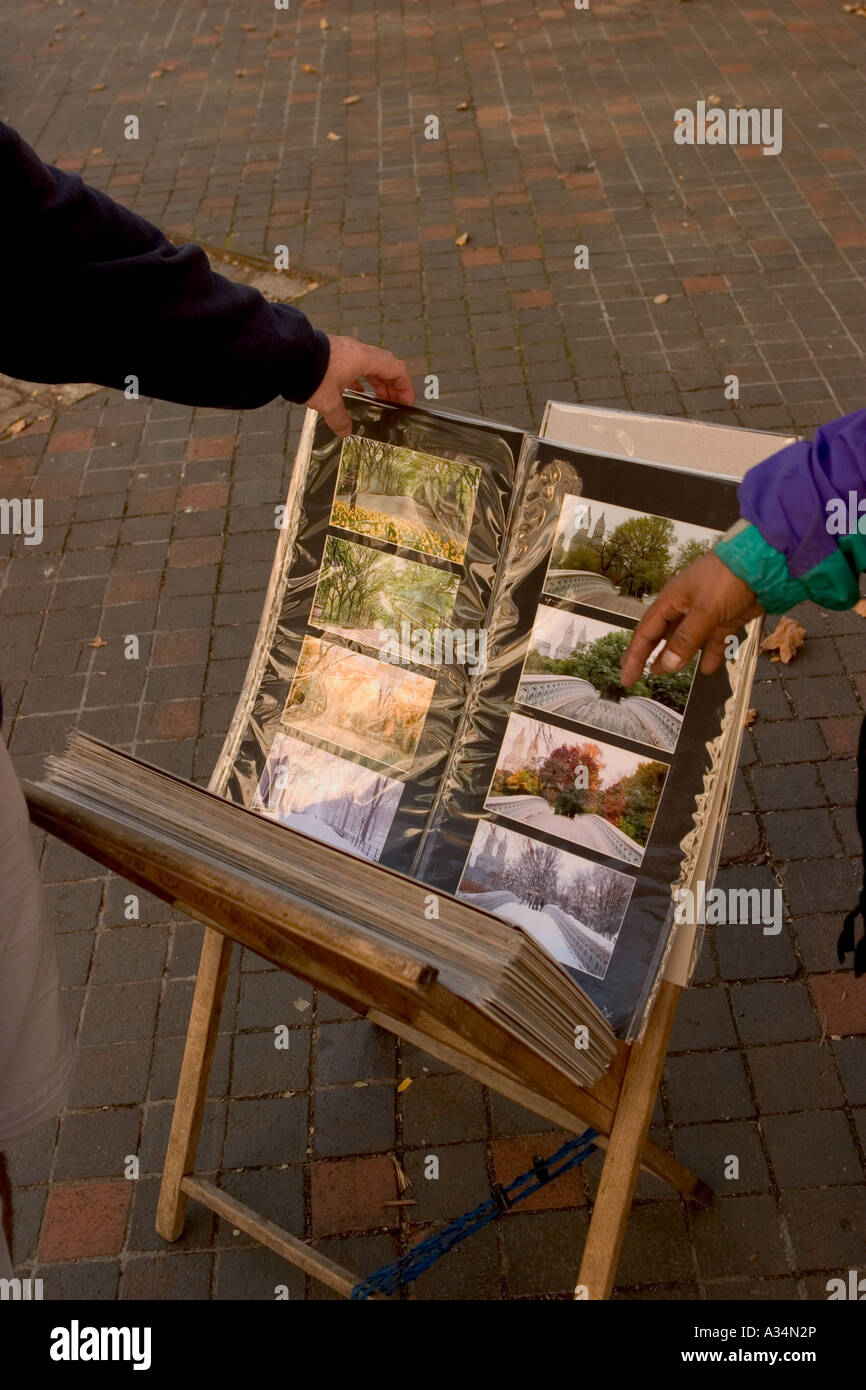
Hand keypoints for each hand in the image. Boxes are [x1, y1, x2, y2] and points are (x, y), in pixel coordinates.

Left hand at [306, 335, 414, 436]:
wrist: (287, 354)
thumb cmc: (311, 373)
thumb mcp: (328, 402)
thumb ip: (339, 418)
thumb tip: (345, 431)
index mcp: (365, 359)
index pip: (396, 370)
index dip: (405, 386)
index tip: (407, 402)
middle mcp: (358, 351)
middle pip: (385, 366)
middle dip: (392, 386)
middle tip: (393, 404)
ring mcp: (346, 350)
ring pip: (370, 365)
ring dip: (376, 382)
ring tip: (376, 400)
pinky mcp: (334, 352)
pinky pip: (355, 365)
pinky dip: (360, 379)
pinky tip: (354, 392)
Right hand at [620, 552, 763, 684]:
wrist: (765, 561)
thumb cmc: (728, 577)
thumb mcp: (704, 611)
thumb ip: (686, 640)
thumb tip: (667, 664)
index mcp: (672, 600)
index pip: (646, 632)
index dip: (635, 656)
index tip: (627, 676)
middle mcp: (686, 606)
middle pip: (663, 635)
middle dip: (651, 655)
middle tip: (639, 673)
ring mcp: (707, 611)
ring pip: (687, 639)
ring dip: (678, 656)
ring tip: (668, 671)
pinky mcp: (727, 616)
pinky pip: (715, 639)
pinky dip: (711, 654)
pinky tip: (709, 669)